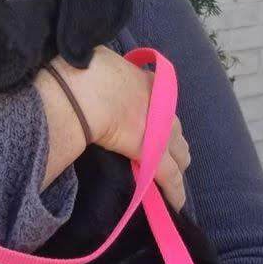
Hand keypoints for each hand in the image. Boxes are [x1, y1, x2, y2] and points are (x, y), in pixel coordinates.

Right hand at [52, 48, 190, 211]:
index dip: (157, 111)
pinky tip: (175, 203)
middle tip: (166, 151)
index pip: (159, 97)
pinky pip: (169, 176)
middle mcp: (158, 103)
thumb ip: (98, 68)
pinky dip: (174, 190)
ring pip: (179, 152)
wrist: (84, 92)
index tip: (152, 117)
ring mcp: (160, 129)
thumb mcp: (95, 59)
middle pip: (175, 127)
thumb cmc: (84, 72)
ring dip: (176, 161)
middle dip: (172, 139)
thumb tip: (83, 68)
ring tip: (172, 177)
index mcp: (144, 81)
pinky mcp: (154, 153)